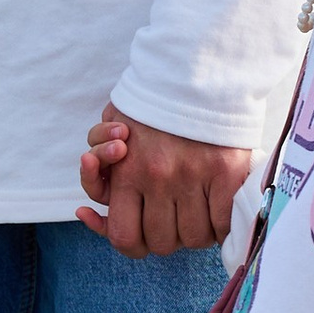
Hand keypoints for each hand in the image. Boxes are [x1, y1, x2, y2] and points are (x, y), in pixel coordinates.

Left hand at [77, 103, 253, 255]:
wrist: (195, 69)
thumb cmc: (151, 102)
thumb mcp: (111, 129)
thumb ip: (99, 172)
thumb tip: (86, 213)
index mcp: (128, 171)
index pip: (124, 236)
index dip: (134, 243)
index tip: (143, 232)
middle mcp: (159, 178)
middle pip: (161, 242)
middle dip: (166, 236)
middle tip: (173, 218)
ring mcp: (195, 176)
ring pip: (194, 238)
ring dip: (195, 232)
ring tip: (197, 213)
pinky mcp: (228, 173)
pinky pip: (223, 224)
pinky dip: (222, 226)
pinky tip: (219, 211)